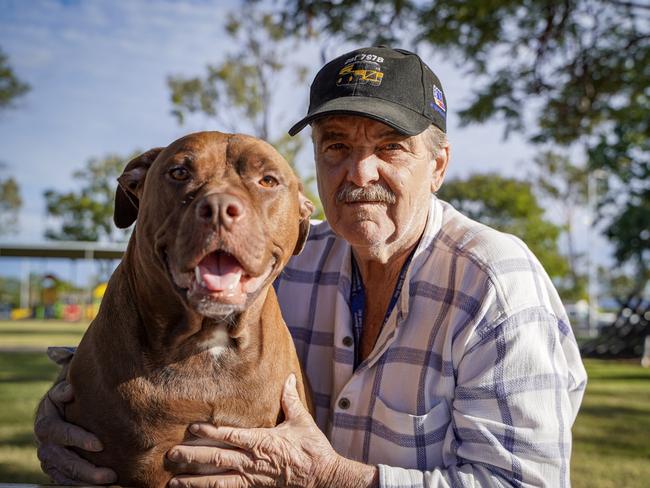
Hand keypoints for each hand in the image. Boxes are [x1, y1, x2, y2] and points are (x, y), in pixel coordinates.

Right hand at [34, 380, 116, 484]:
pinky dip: (84, 487)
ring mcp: (50, 460)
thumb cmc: (69, 397)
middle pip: (63, 461)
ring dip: (87, 483)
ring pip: (66, 476)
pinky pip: (68, 483)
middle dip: (87, 470)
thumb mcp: (64, 391)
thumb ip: (64, 390)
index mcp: (46, 424)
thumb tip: (70, 391)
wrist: (63, 409)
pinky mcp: (57, 470)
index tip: (100, 445)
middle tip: (111, 475)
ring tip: (111, 483)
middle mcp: (45, 445)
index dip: (78, 439)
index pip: (59, 433)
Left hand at [167, 374, 376, 487]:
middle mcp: (253, 462)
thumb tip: (288, 377)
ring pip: (218, 482)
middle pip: (217, 460)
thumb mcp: (302, 421)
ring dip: (194, 482)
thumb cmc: (313, 449)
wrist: (324, 478)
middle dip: (192, 458)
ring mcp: (252, 479)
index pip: (231, 436)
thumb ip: (290, 399)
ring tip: (173, 482)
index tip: (192, 428)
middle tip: (171, 455)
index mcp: (263, 442)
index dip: (210, 432)